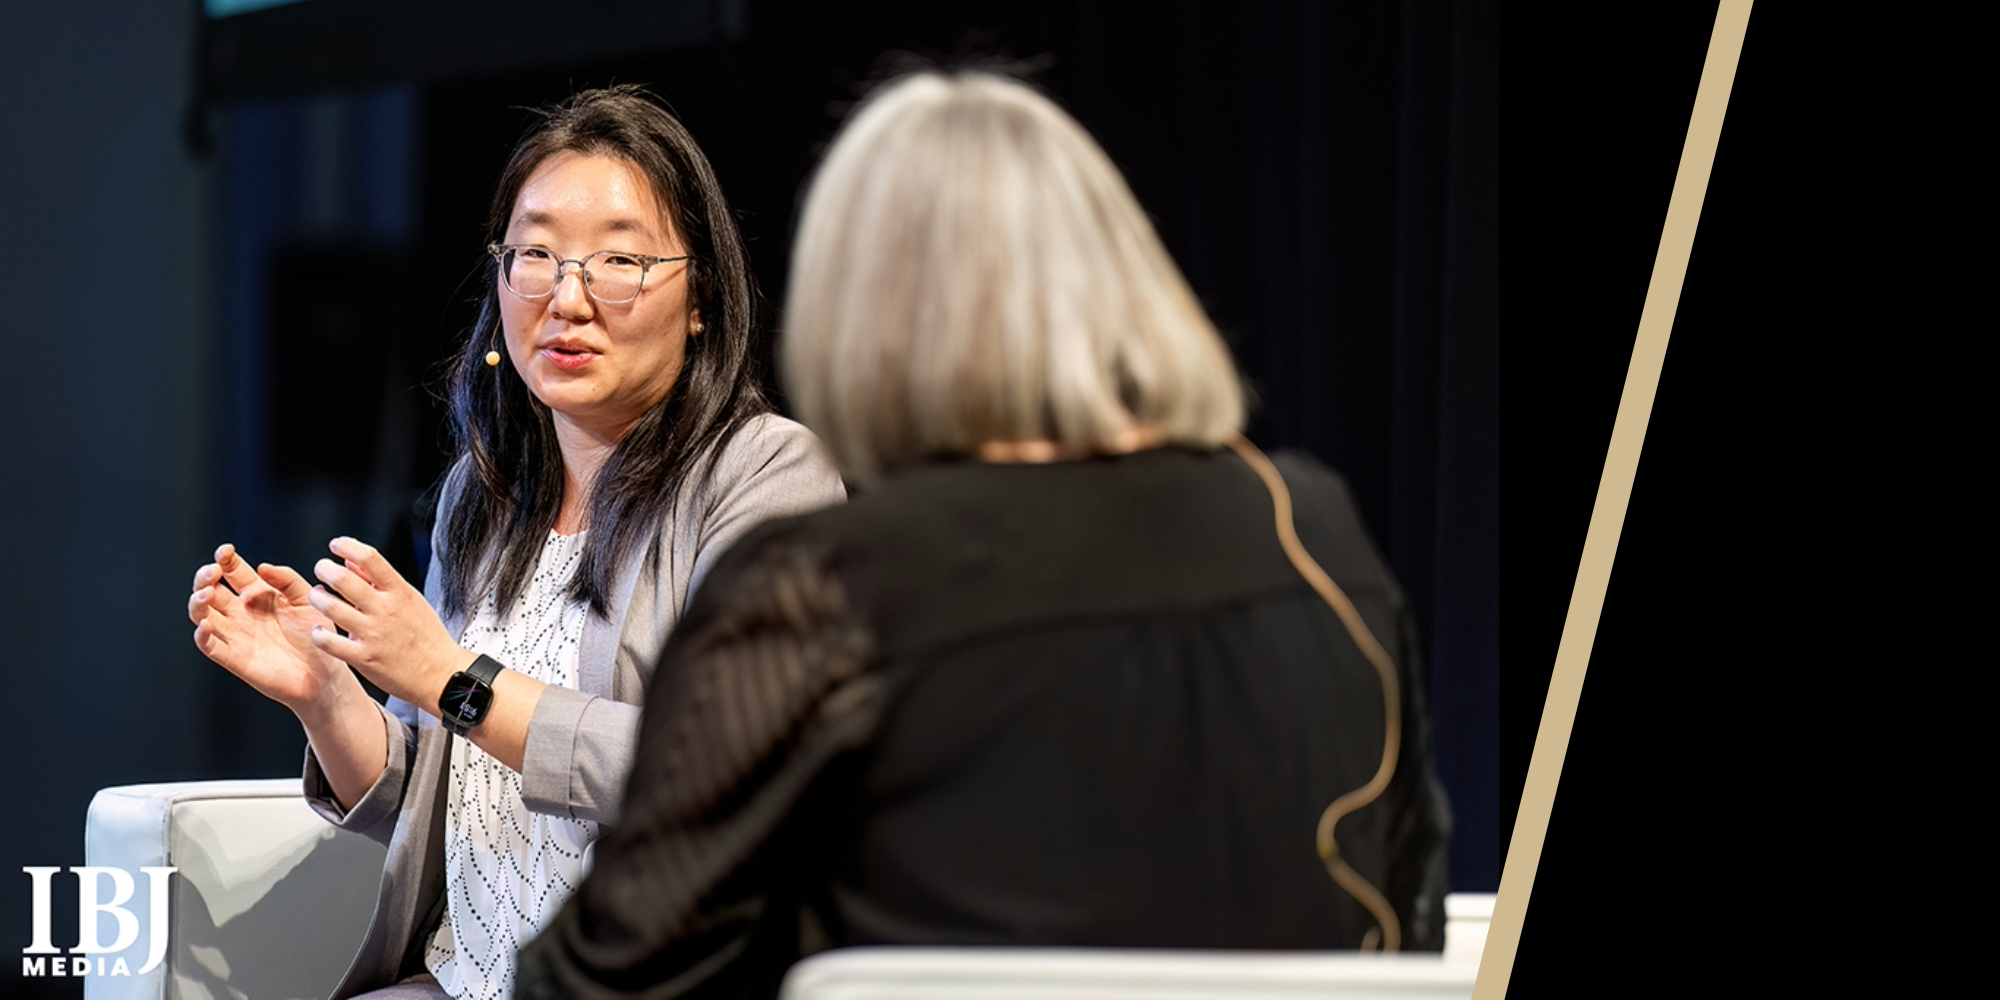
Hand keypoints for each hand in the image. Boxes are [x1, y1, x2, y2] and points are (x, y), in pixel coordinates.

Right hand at [189, 543, 348, 710]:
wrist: (326, 675)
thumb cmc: (318, 636)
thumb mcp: (308, 601)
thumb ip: (289, 581)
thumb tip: (263, 566)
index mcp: (259, 594)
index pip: (233, 571)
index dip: (225, 559)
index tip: (225, 550)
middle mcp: (242, 612)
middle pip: (210, 590)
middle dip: (205, 577)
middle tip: (212, 571)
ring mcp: (236, 635)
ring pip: (202, 615)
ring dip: (198, 603)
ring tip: (207, 594)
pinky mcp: (235, 659)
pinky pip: (210, 647)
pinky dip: (202, 636)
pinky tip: (205, 625)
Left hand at [306, 537, 474, 711]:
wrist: (440, 673)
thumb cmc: (427, 637)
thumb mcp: (411, 600)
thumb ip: (379, 580)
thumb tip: (352, 561)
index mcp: (399, 592)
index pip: (370, 557)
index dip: (347, 545)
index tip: (336, 545)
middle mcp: (384, 610)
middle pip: (343, 578)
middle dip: (324, 569)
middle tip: (321, 570)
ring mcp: (373, 634)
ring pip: (331, 607)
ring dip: (317, 597)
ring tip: (317, 597)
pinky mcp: (363, 657)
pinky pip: (329, 642)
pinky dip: (318, 634)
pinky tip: (320, 631)